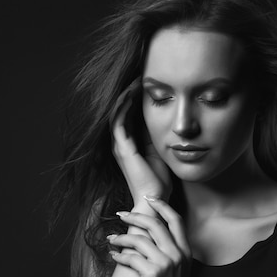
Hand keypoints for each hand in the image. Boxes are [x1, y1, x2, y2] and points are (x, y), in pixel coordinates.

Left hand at [108, 197, 191, 276]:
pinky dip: (119, 255)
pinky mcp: (152, 274)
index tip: (148, 199)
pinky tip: (113, 256)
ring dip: (121, 237)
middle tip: (121, 215)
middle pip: (154, 224)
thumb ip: (171, 252)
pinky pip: (131, 257)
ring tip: (111, 239)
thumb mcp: (178, 271)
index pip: (176, 219)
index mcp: (186, 251)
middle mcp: (178, 254)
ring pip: (139, 239)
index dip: (161, 205)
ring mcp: (166, 263)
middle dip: (135, 216)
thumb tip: (151, 235)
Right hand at [110, 79, 171, 204]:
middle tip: (139, 76)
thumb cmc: (158, 180)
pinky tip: (131, 93)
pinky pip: (118, 121)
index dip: (134, 99)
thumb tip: (160, 118)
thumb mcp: (158, 151)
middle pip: (119, 111)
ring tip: (135, 80)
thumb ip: (154, 136)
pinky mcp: (122, 148)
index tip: (145, 84)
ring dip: (125, 96)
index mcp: (127, 145)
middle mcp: (119, 144)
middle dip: (128, 93)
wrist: (154, 199)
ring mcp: (119, 146)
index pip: (127, 115)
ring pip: (116, 113)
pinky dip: (123, 106)